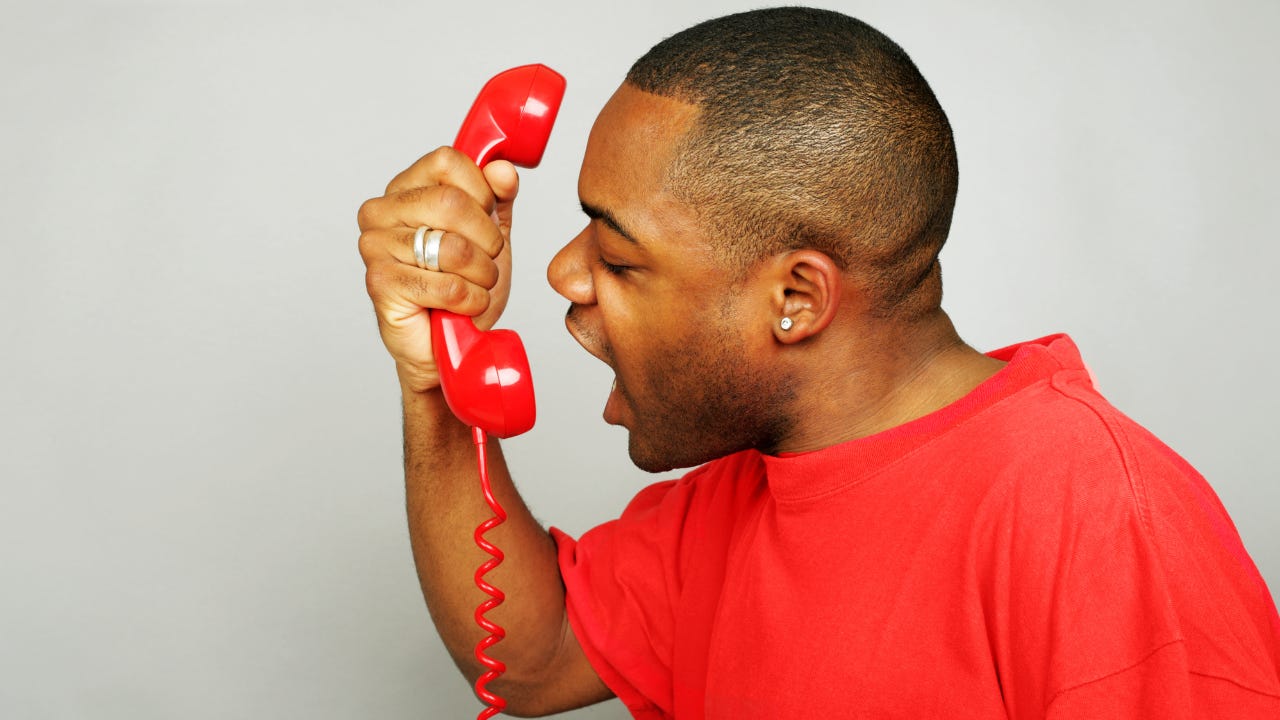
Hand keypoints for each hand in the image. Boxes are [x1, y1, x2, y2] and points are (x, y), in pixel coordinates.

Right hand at [357, 147, 520, 392]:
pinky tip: (461, 307)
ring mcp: (375, 246)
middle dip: (487, 240)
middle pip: (452, 202)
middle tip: (485, 263)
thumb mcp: (491, 233)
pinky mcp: (380, 283)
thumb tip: (502, 169)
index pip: (448, 161)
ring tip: (473, 287)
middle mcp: (381, 210)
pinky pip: (447, 286)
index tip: (487, 220)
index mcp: (406, 188)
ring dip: (481, 276)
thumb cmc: (464, 286)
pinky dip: (470, 301)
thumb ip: (498, 197)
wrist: (449, 345)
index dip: (482, 192)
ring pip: (454, 248)